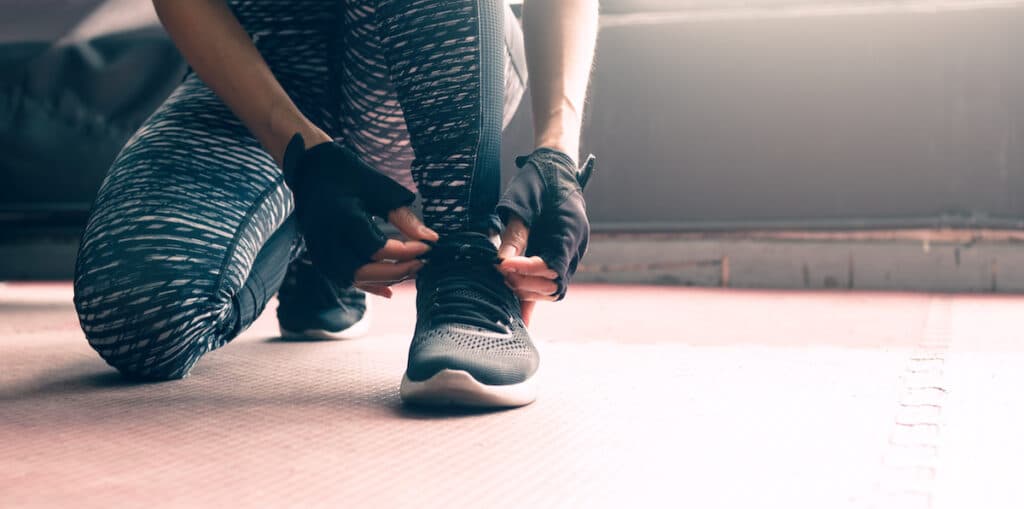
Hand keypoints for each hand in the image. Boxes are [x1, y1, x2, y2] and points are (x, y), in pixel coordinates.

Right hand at [283, 134, 438, 296]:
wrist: (310, 168)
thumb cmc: (348, 174)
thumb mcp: (380, 189)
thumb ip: (403, 216)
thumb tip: (431, 238)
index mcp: (343, 218)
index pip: (378, 249)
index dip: (406, 252)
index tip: (427, 246)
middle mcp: (327, 238)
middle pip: (364, 270)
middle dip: (397, 271)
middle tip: (421, 263)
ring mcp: (319, 249)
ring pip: (353, 278)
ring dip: (383, 279)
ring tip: (409, 270)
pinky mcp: (319, 254)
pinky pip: (343, 278)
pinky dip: (367, 284)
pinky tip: (388, 289)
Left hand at [496, 148, 594, 315]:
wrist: (555, 167)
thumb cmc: (538, 180)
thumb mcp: (522, 203)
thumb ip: (515, 235)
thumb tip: (502, 263)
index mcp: (571, 230)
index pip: (552, 265)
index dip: (526, 270)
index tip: (503, 266)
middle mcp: (577, 247)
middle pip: (554, 284)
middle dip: (525, 283)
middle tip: (500, 273)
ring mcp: (572, 254)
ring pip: (553, 289)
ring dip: (528, 290)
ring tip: (505, 279)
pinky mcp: (561, 257)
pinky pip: (549, 285)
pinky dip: (535, 301)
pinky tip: (521, 321)